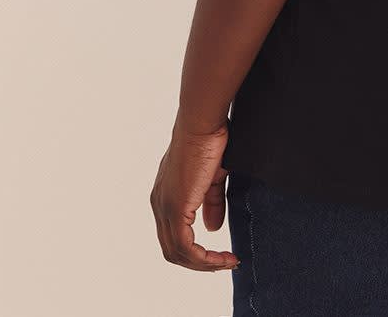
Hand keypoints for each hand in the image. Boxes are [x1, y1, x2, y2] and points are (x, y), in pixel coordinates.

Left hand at [150, 118, 240, 270]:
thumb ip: (211, 202)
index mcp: (165, 195)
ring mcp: (164, 208)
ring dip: (204, 263)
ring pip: (178, 252)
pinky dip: (204, 258)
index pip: (174, 234)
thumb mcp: (212, 177)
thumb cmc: (208, 139)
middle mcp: (159, 204)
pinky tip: (221, 257)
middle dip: (200, 262)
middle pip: (173, 249)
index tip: (220, 252)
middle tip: (225, 262)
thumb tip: (212, 227)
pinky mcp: (175, 209)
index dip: (196, 249)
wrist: (202, 123)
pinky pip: (186, 247)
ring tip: (228, 261)